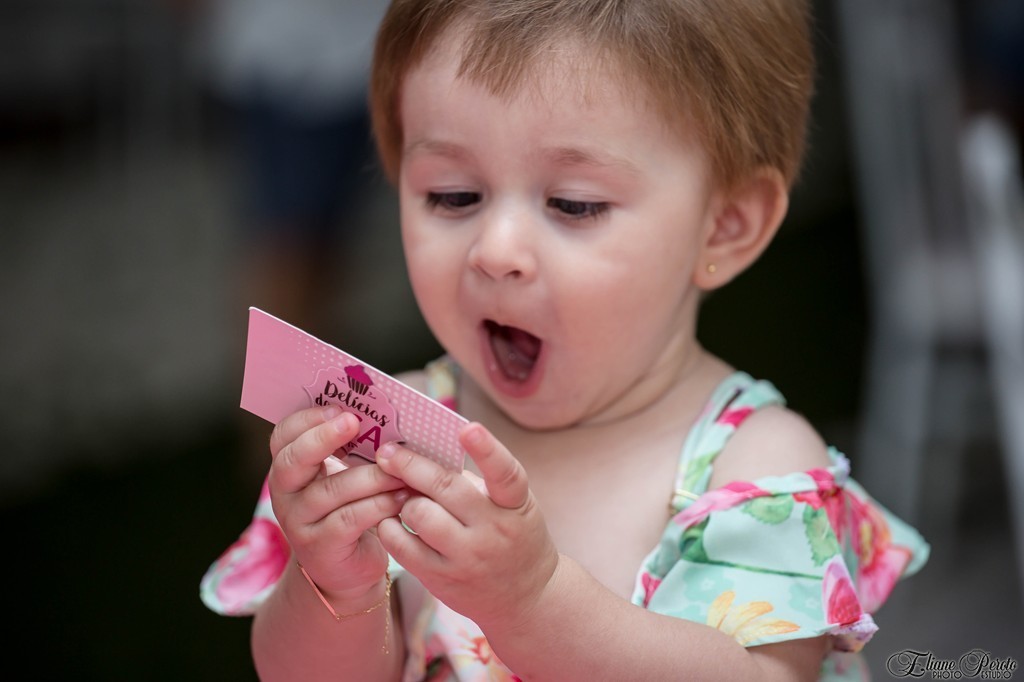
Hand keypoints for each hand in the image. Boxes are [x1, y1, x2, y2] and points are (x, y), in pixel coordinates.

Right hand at [267, 406, 407, 598]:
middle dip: (323, 438)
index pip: (283, 436)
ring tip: (400, 469)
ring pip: (331, 491)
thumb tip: (385, 412)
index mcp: (290, 468)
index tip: (339, 409)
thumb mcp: (345, 476)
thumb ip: (353, 448)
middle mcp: (286, 494)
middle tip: (353, 423)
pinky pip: (349, 520)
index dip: (307, 419)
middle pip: (292, 460)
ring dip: (370, 476)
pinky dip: (378, 505)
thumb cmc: (351, 509)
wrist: (347, 569)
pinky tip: (401, 498)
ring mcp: (299, 523)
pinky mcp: (320, 548)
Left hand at [375, 423, 558, 629]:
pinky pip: (403, 546)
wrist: (525, 596)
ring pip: (419, 515)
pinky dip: (390, 526)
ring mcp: (467, 558)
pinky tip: (391, 518)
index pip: (506, 473)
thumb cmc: (513, 534)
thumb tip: (425, 452)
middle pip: (446, 489)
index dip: (487, 449)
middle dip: (411, 465)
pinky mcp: (442, 579)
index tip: (468, 428)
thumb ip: (478, 481)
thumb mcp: (512, 505)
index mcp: (516, 505)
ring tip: (403, 494)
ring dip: (404, 499)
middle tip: (388, 452)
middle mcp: (494, 530)